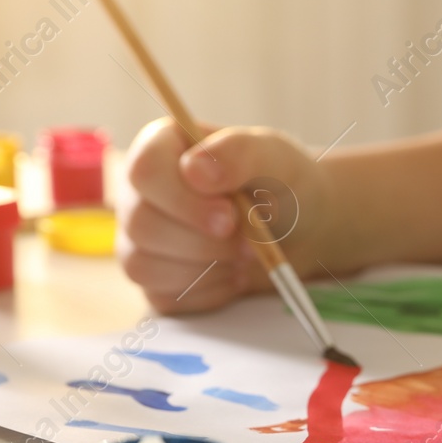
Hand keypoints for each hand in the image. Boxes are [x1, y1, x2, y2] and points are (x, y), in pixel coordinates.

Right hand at [117, 117, 350, 313]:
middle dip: (203, 242)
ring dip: (203, 268)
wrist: (301, 229)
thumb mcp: (273, 157)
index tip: (230, 217)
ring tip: (243, 256)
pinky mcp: (154, 278)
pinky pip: (160, 296)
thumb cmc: (282, 184)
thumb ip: (237, 152)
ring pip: (141, 264)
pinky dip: (205, 292)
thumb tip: (193, 169)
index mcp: (162, 147)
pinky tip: (232, 275)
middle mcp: (141, 191)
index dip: (183, 201)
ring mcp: (141, 237)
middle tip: (249, 243)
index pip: (145, 171)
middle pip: (141, 223)